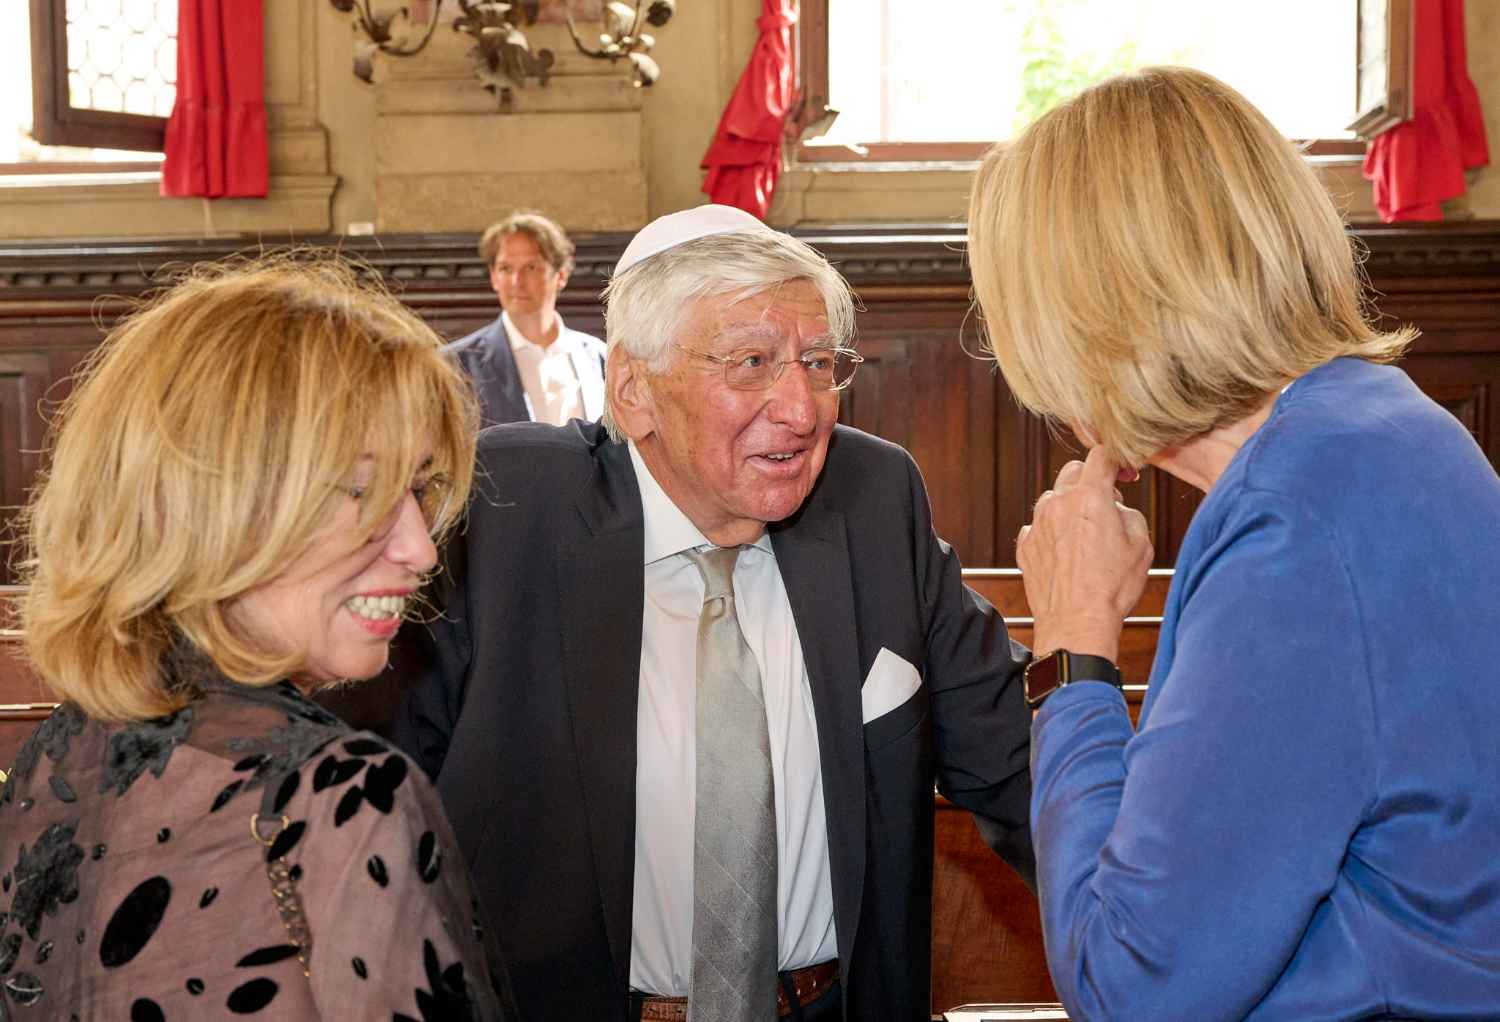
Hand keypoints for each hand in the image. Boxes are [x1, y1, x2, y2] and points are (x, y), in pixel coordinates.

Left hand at [1017, 447, 1152, 662]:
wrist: (1076, 623)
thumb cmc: (1111, 588)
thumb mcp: (1141, 545)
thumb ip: (1128, 513)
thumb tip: (1115, 507)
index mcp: (1090, 498)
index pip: (1101, 455)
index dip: (1116, 460)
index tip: (1123, 474)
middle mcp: (1058, 505)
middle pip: (1073, 472)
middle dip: (1091, 480)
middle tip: (1106, 503)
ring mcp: (1037, 525)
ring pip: (1052, 498)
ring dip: (1068, 507)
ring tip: (1085, 533)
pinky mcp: (1025, 546)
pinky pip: (1038, 526)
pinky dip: (1051, 531)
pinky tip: (1066, 552)